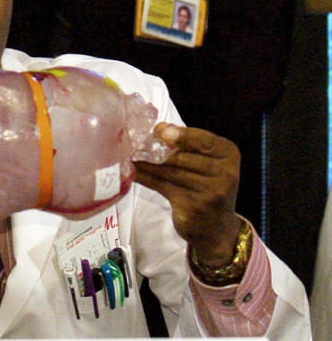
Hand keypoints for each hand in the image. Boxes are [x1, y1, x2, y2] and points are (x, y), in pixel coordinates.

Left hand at [134, 123, 241, 265]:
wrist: (215, 227)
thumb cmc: (207, 183)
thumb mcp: (206, 160)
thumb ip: (187, 144)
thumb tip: (158, 129)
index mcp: (228, 154)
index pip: (202, 140)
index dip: (178, 134)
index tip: (157, 131)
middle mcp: (225, 174)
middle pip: (181, 157)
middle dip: (154, 149)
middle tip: (132, 141)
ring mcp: (210, 193)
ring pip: (168, 171)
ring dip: (145, 162)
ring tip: (128, 153)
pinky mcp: (192, 208)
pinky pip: (161, 186)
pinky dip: (144, 176)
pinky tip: (131, 170)